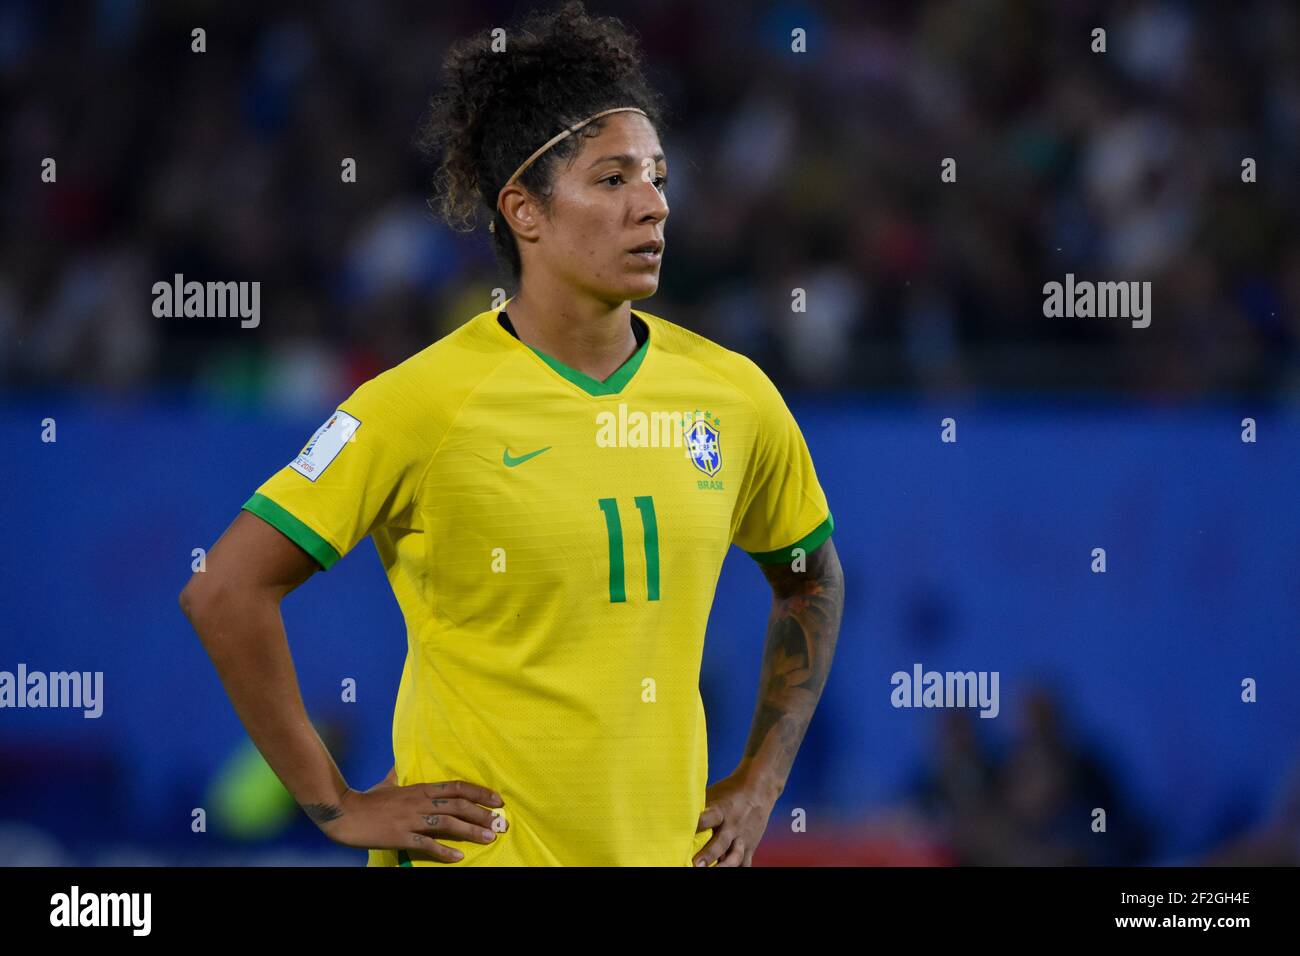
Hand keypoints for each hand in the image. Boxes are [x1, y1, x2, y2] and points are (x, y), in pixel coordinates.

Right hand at [314, 770, 508, 863]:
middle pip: (459, 805)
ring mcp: (412, 819)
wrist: (345, 812)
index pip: (457, 787)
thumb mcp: (387, 782)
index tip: (496, 800)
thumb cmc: (367, 798)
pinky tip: (458, 857)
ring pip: (448, 823)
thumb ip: (398, 775)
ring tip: (489, 838)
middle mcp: (420, 801)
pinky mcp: (402, 836)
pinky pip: (427, 844)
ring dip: (471, 831)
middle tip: (500, 823)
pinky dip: (444, 851)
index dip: (479, 792)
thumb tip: (399, 767)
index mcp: (420, 788)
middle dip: (482, 814)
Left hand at [693, 769, 778, 866]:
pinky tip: (725, 872)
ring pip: (735, 857)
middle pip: (721, 842)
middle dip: (709, 855)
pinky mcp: (750, 846)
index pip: (708, 818)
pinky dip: (737, 869)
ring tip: (710, 872)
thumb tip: (677, 819)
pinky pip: (745, 862)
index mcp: (721, 810)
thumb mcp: (713, 795)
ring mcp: (743, 838)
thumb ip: (700, 809)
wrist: (758, 790)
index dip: (697, 824)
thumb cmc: (729, 792)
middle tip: (696, 864)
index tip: (684, 831)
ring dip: (723, 867)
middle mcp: (733, 825)